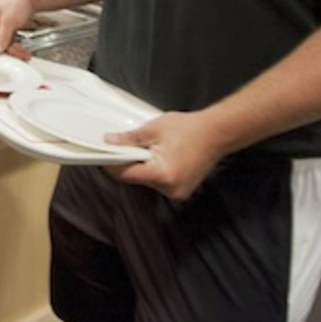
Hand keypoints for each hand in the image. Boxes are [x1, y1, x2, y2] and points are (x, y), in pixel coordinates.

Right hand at [0, 0, 32, 52]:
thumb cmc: (17, 1)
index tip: (0, 60)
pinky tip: (22, 51)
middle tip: (16, 57)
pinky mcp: (5, 31)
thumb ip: (2, 37)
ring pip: (2, 46)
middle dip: (7, 52)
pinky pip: (8, 43)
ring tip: (23, 54)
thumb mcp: (9, 21)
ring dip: (14, 51)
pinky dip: (16, 47)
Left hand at [102, 110, 224, 199]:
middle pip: (137, 178)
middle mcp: (171, 189)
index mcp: (163, 175)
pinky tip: (160, 155)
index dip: (112, 164)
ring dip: (143, 166)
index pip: (126, 175)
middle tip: (125, 146)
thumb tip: (111, 142)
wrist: (217, 133)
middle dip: (129, 162)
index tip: (103, 155)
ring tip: (150, 148)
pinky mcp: (182, 190)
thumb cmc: (190, 129)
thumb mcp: (153, 129)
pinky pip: (159, 181)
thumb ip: (129, 139)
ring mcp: (178, 192)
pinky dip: (154, 169)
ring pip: (147, 181)